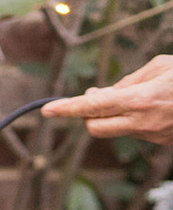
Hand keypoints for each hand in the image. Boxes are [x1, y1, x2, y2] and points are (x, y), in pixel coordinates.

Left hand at [42, 55, 172, 144]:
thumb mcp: (161, 65)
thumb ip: (129, 80)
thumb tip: (103, 93)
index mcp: (140, 100)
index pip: (91, 107)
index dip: (67, 109)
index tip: (47, 110)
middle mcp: (143, 122)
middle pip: (95, 128)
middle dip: (87, 116)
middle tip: (92, 100)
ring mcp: (154, 136)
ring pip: (117, 131)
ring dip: (114, 117)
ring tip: (134, 98)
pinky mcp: (164, 143)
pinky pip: (138, 133)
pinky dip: (135, 121)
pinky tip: (155, 107)